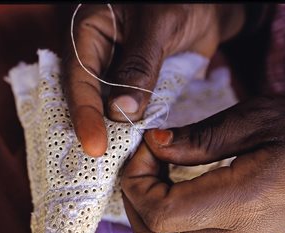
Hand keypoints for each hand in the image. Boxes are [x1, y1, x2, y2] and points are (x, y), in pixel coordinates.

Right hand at [62, 4, 244, 156]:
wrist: (206, 4)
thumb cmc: (179, 0)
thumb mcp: (158, 26)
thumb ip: (138, 66)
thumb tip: (120, 112)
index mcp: (88, 32)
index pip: (78, 77)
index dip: (85, 113)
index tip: (95, 146)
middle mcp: (95, 55)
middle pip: (86, 97)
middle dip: (92, 129)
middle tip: (100, 164)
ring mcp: (114, 73)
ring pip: (105, 107)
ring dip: (111, 132)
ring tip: (114, 164)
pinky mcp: (134, 85)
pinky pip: (127, 108)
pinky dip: (130, 127)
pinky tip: (133, 147)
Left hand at [120, 95, 284, 232]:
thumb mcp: (254, 119)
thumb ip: (198, 138)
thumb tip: (152, 144)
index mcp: (242, 203)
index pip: (160, 214)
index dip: (137, 181)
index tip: (148, 146)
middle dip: (135, 195)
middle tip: (148, 156)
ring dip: (148, 203)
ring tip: (160, 165)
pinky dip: (164, 209)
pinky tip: (174, 179)